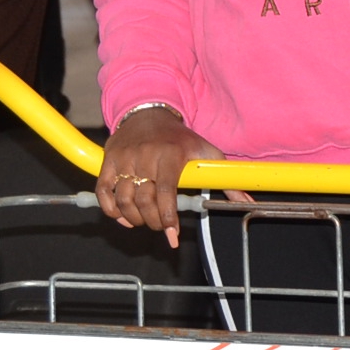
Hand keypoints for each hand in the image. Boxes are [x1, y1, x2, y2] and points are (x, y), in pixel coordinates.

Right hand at [95, 106, 223, 248]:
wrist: (149, 113)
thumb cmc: (179, 138)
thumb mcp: (206, 151)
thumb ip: (225, 179)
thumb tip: (245, 200)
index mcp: (170, 154)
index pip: (166, 192)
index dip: (168, 218)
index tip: (172, 236)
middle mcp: (145, 156)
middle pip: (144, 200)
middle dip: (153, 222)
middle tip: (160, 226)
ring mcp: (125, 158)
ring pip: (123, 199)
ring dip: (133, 219)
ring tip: (143, 221)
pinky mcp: (109, 161)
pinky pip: (104, 191)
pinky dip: (111, 209)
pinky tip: (123, 216)